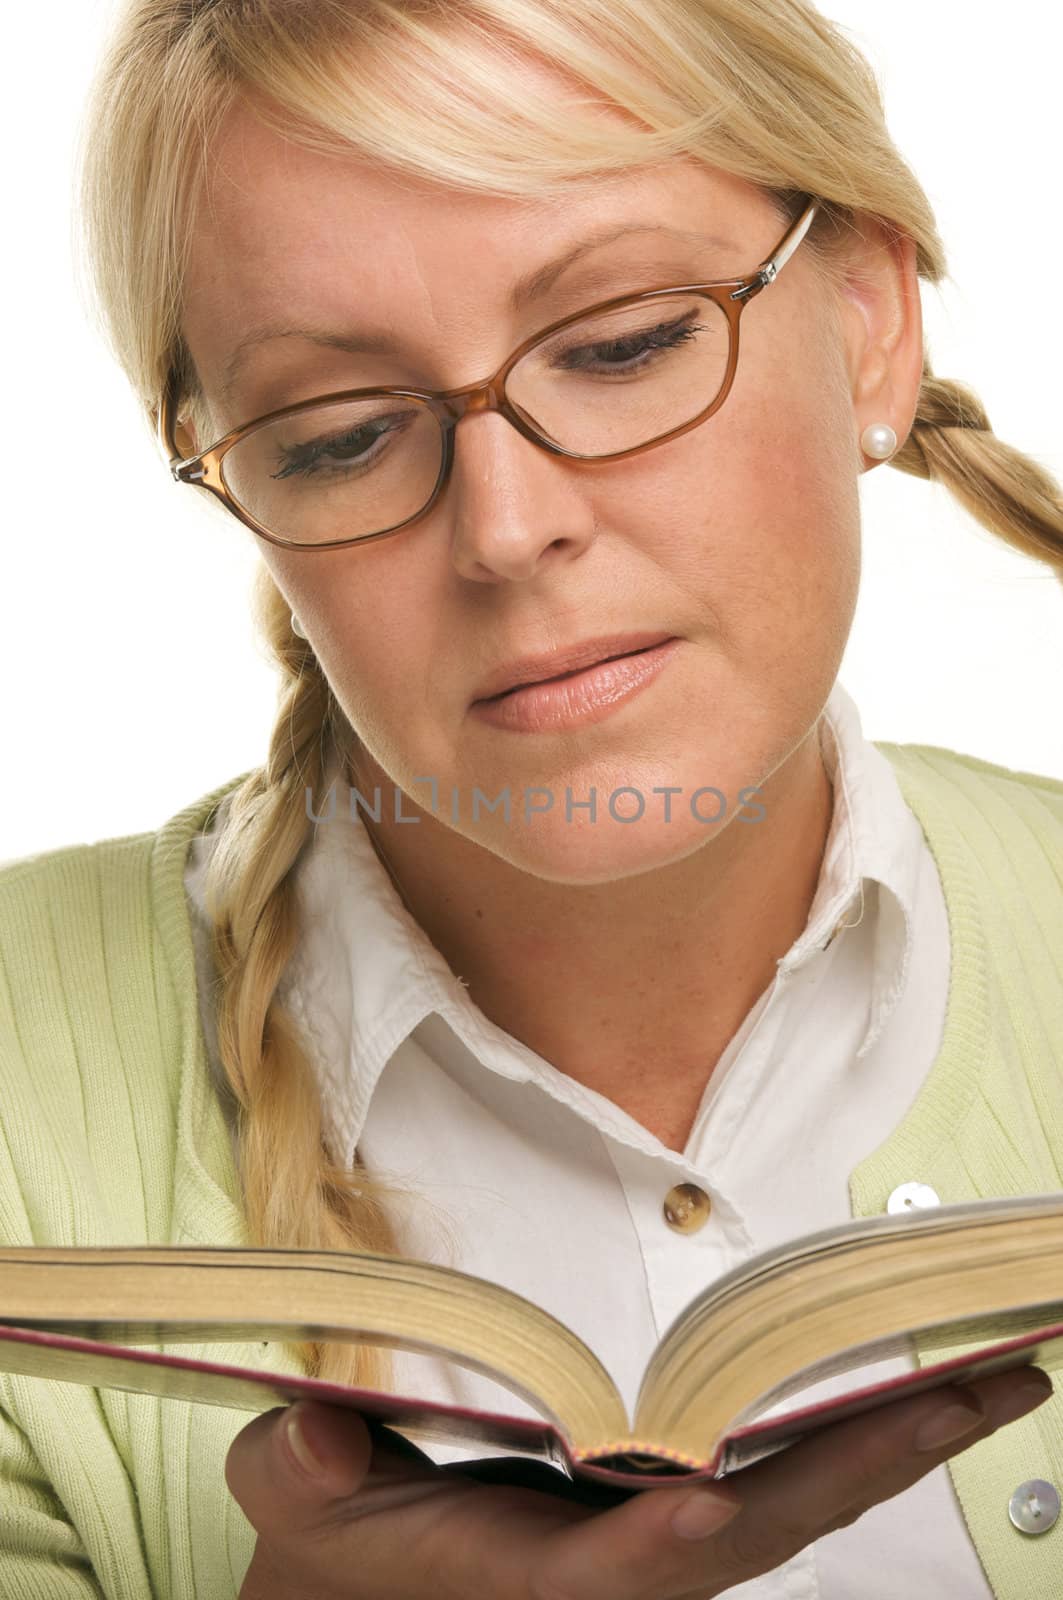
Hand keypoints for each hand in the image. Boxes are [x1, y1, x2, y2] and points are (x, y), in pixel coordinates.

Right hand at [228, 1365, 1052, 1598]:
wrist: (361, 1586)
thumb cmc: (332, 1541)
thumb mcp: (293, 1501)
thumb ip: (302, 1474)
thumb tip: (314, 1435)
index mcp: (521, 1574)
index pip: (599, 1569)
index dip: (647, 1545)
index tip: (697, 1503)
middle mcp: (615, 1566)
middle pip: (759, 1526)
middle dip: (871, 1460)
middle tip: (991, 1387)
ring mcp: (654, 1540)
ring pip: (793, 1501)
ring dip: (895, 1442)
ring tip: (998, 1380)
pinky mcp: (667, 1511)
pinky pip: (778, 1476)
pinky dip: (851, 1437)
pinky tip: (918, 1397)